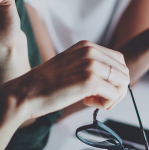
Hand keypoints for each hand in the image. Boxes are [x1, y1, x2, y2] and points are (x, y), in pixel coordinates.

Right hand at [1, 41, 130, 119]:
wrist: (25, 93)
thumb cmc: (46, 85)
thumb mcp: (71, 65)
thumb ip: (90, 66)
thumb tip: (114, 79)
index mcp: (86, 46)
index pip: (119, 60)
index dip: (114, 79)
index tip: (100, 90)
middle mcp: (90, 51)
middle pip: (124, 71)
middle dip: (116, 89)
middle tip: (98, 99)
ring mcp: (91, 64)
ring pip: (123, 82)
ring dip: (112, 97)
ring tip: (92, 101)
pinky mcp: (89, 80)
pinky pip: (114, 94)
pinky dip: (106, 103)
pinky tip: (87, 102)